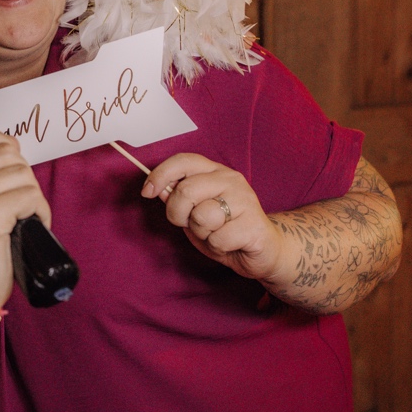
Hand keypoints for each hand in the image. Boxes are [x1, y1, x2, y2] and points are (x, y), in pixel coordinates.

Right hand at [0, 122, 49, 313]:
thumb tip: (11, 150)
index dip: (3, 146)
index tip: (8, 172)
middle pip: (8, 152)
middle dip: (24, 177)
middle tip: (18, 204)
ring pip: (23, 174)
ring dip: (34, 197)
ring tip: (22, 217)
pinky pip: (29, 196)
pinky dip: (39, 212)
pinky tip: (27, 227)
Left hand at [141, 153, 283, 282]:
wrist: (265, 250)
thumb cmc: (225, 230)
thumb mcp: (194, 212)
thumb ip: (178, 199)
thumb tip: (157, 188)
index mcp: (215, 171)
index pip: (183, 161)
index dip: (160, 174)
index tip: (147, 192)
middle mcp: (231, 180)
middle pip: (186, 190)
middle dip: (177, 214)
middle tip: (189, 224)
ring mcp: (245, 200)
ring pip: (202, 216)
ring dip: (202, 233)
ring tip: (216, 233)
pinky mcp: (254, 224)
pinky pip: (218, 238)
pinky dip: (218, 246)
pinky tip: (230, 243)